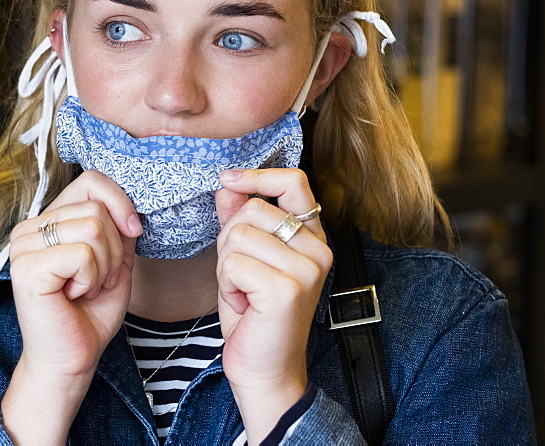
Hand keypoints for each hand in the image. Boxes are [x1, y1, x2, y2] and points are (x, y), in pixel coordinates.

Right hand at [2, 170, 141, 443]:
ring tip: (85, 289)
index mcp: (49, 219)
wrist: (72, 358)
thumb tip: (129, 208)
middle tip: (96, 280)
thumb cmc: (90, 314)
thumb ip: (119, 229)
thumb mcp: (116, 262)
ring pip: (93, 228)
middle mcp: (30, 226)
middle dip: (113, 250)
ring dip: (103, 267)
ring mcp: (23, 245)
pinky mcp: (27, 267)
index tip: (133, 231)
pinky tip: (73, 296)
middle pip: (96, 209)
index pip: (90, 181)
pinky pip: (82, 254)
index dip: (120, 202)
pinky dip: (90, 279)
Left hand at [214, 168, 332, 441]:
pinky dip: (226, 284)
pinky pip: (233, 263)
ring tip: (244, 291)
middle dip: (229, 240)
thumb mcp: (244, 259)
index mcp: (312, 238)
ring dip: (226, 265)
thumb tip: (228, 185)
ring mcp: (306, 269)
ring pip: (238, 235)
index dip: (257, 175)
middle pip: (251, 210)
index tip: (227, 179)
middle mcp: (318, 250)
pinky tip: (244, 305)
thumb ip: (239, 220)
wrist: (264, 370)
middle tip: (240, 276)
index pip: (294, 182)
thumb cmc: (254, 316)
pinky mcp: (287, 288)